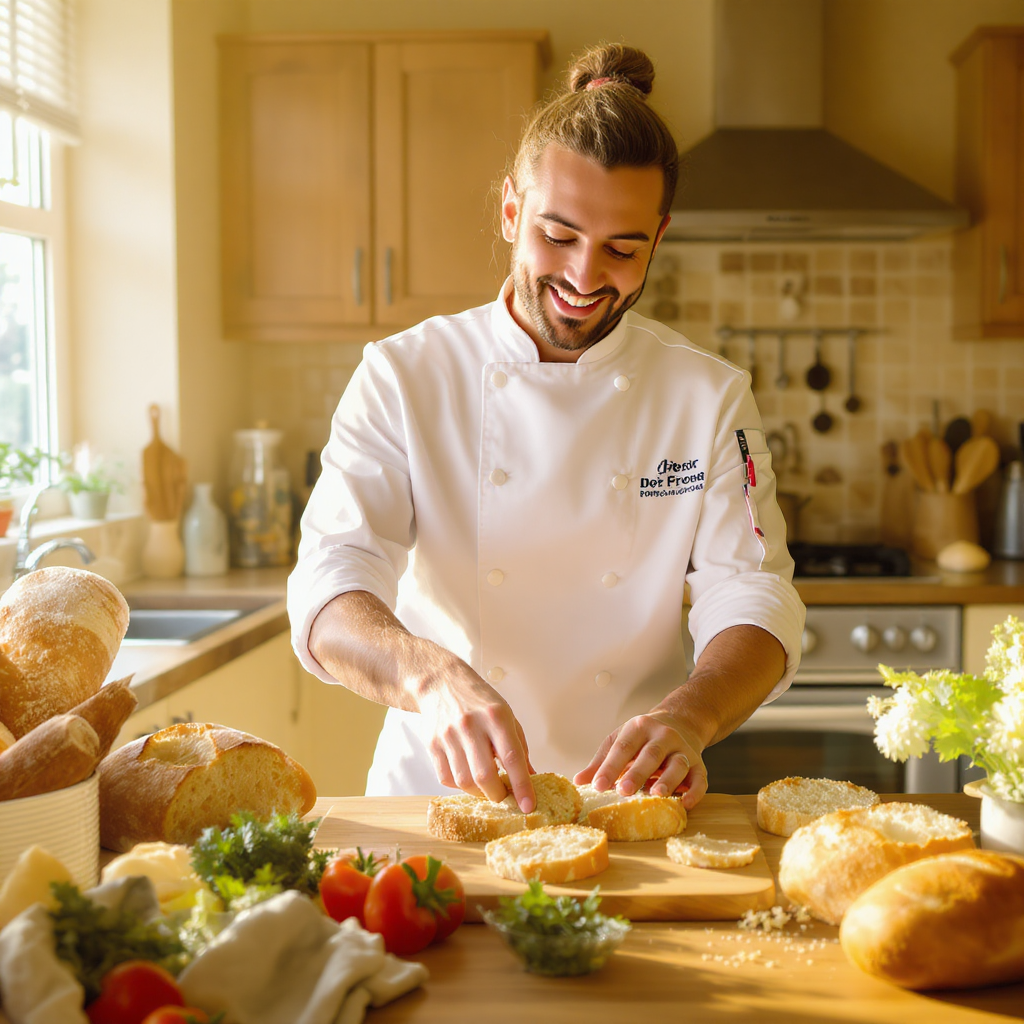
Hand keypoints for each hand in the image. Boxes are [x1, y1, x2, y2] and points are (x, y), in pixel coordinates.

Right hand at [417, 664, 536, 812]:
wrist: (441, 682)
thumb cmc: (479, 701)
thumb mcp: (506, 715)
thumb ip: (519, 747)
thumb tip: (531, 777)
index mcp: (496, 716)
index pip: (512, 757)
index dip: (522, 786)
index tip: (529, 806)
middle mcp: (471, 725)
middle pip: (485, 775)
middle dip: (498, 795)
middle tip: (504, 795)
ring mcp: (449, 735)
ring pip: (465, 781)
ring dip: (480, 792)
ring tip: (487, 786)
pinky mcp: (432, 744)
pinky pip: (447, 778)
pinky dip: (460, 785)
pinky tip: (468, 775)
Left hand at [574, 712, 706, 809]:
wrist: (680, 722)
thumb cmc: (642, 738)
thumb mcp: (619, 741)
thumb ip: (601, 762)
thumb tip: (579, 782)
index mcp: (638, 728)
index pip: (622, 748)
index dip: (610, 767)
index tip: (597, 786)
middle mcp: (663, 736)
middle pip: (650, 754)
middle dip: (637, 773)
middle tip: (624, 791)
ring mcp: (683, 749)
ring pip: (677, 764)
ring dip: (668, 780)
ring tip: (656, 795)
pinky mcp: (699, 764)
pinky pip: (700, 778)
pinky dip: (694, 792)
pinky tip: (685, 804)